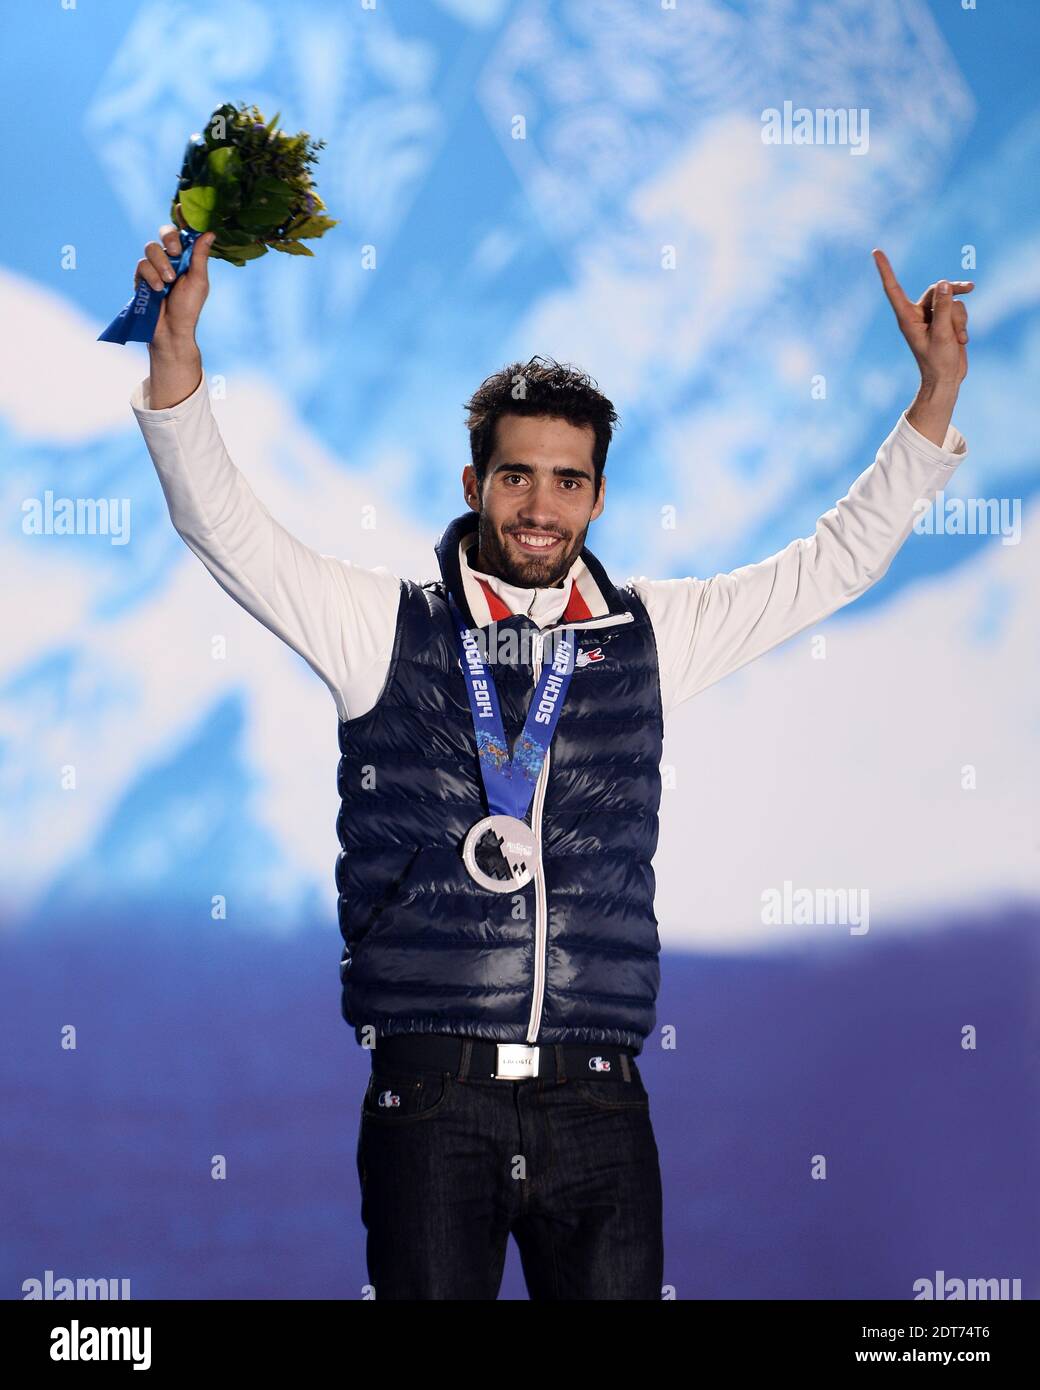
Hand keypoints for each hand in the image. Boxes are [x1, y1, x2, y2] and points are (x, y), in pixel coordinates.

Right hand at [134, 203, 215, 352]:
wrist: (171, 330)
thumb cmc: (189, 308)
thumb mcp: (199, 281)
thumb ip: (200, 256)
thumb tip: (209, 232)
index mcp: (187, 258)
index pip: (184, 233)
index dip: (182, 218)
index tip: (182, 206)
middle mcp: (170, 259)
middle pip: (164, 233)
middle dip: (169, 239)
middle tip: (176, 252)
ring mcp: (154, 267)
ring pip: (150, 248)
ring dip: (161, 264)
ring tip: (168, 282)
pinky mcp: (141, 277)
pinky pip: (142, 265)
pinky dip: (151, 276)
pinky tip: (158, 289)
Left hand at [872, 248, 972, 388]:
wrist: (946, 378)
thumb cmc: (938, 361)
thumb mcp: (942, 334)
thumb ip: (943, 308)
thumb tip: (944, 283)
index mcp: (906, 317)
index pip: (893, 288)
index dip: (885, 270)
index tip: (876, 251)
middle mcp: (917, 314)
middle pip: (936, 289)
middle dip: (954, 291)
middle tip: (971, 287)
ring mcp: (931, 317)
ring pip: (950, 300)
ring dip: (959, 318)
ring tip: (958, 337)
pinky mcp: (944, 320)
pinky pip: (957, 309)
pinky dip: (962, 323)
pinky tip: (961, 340)